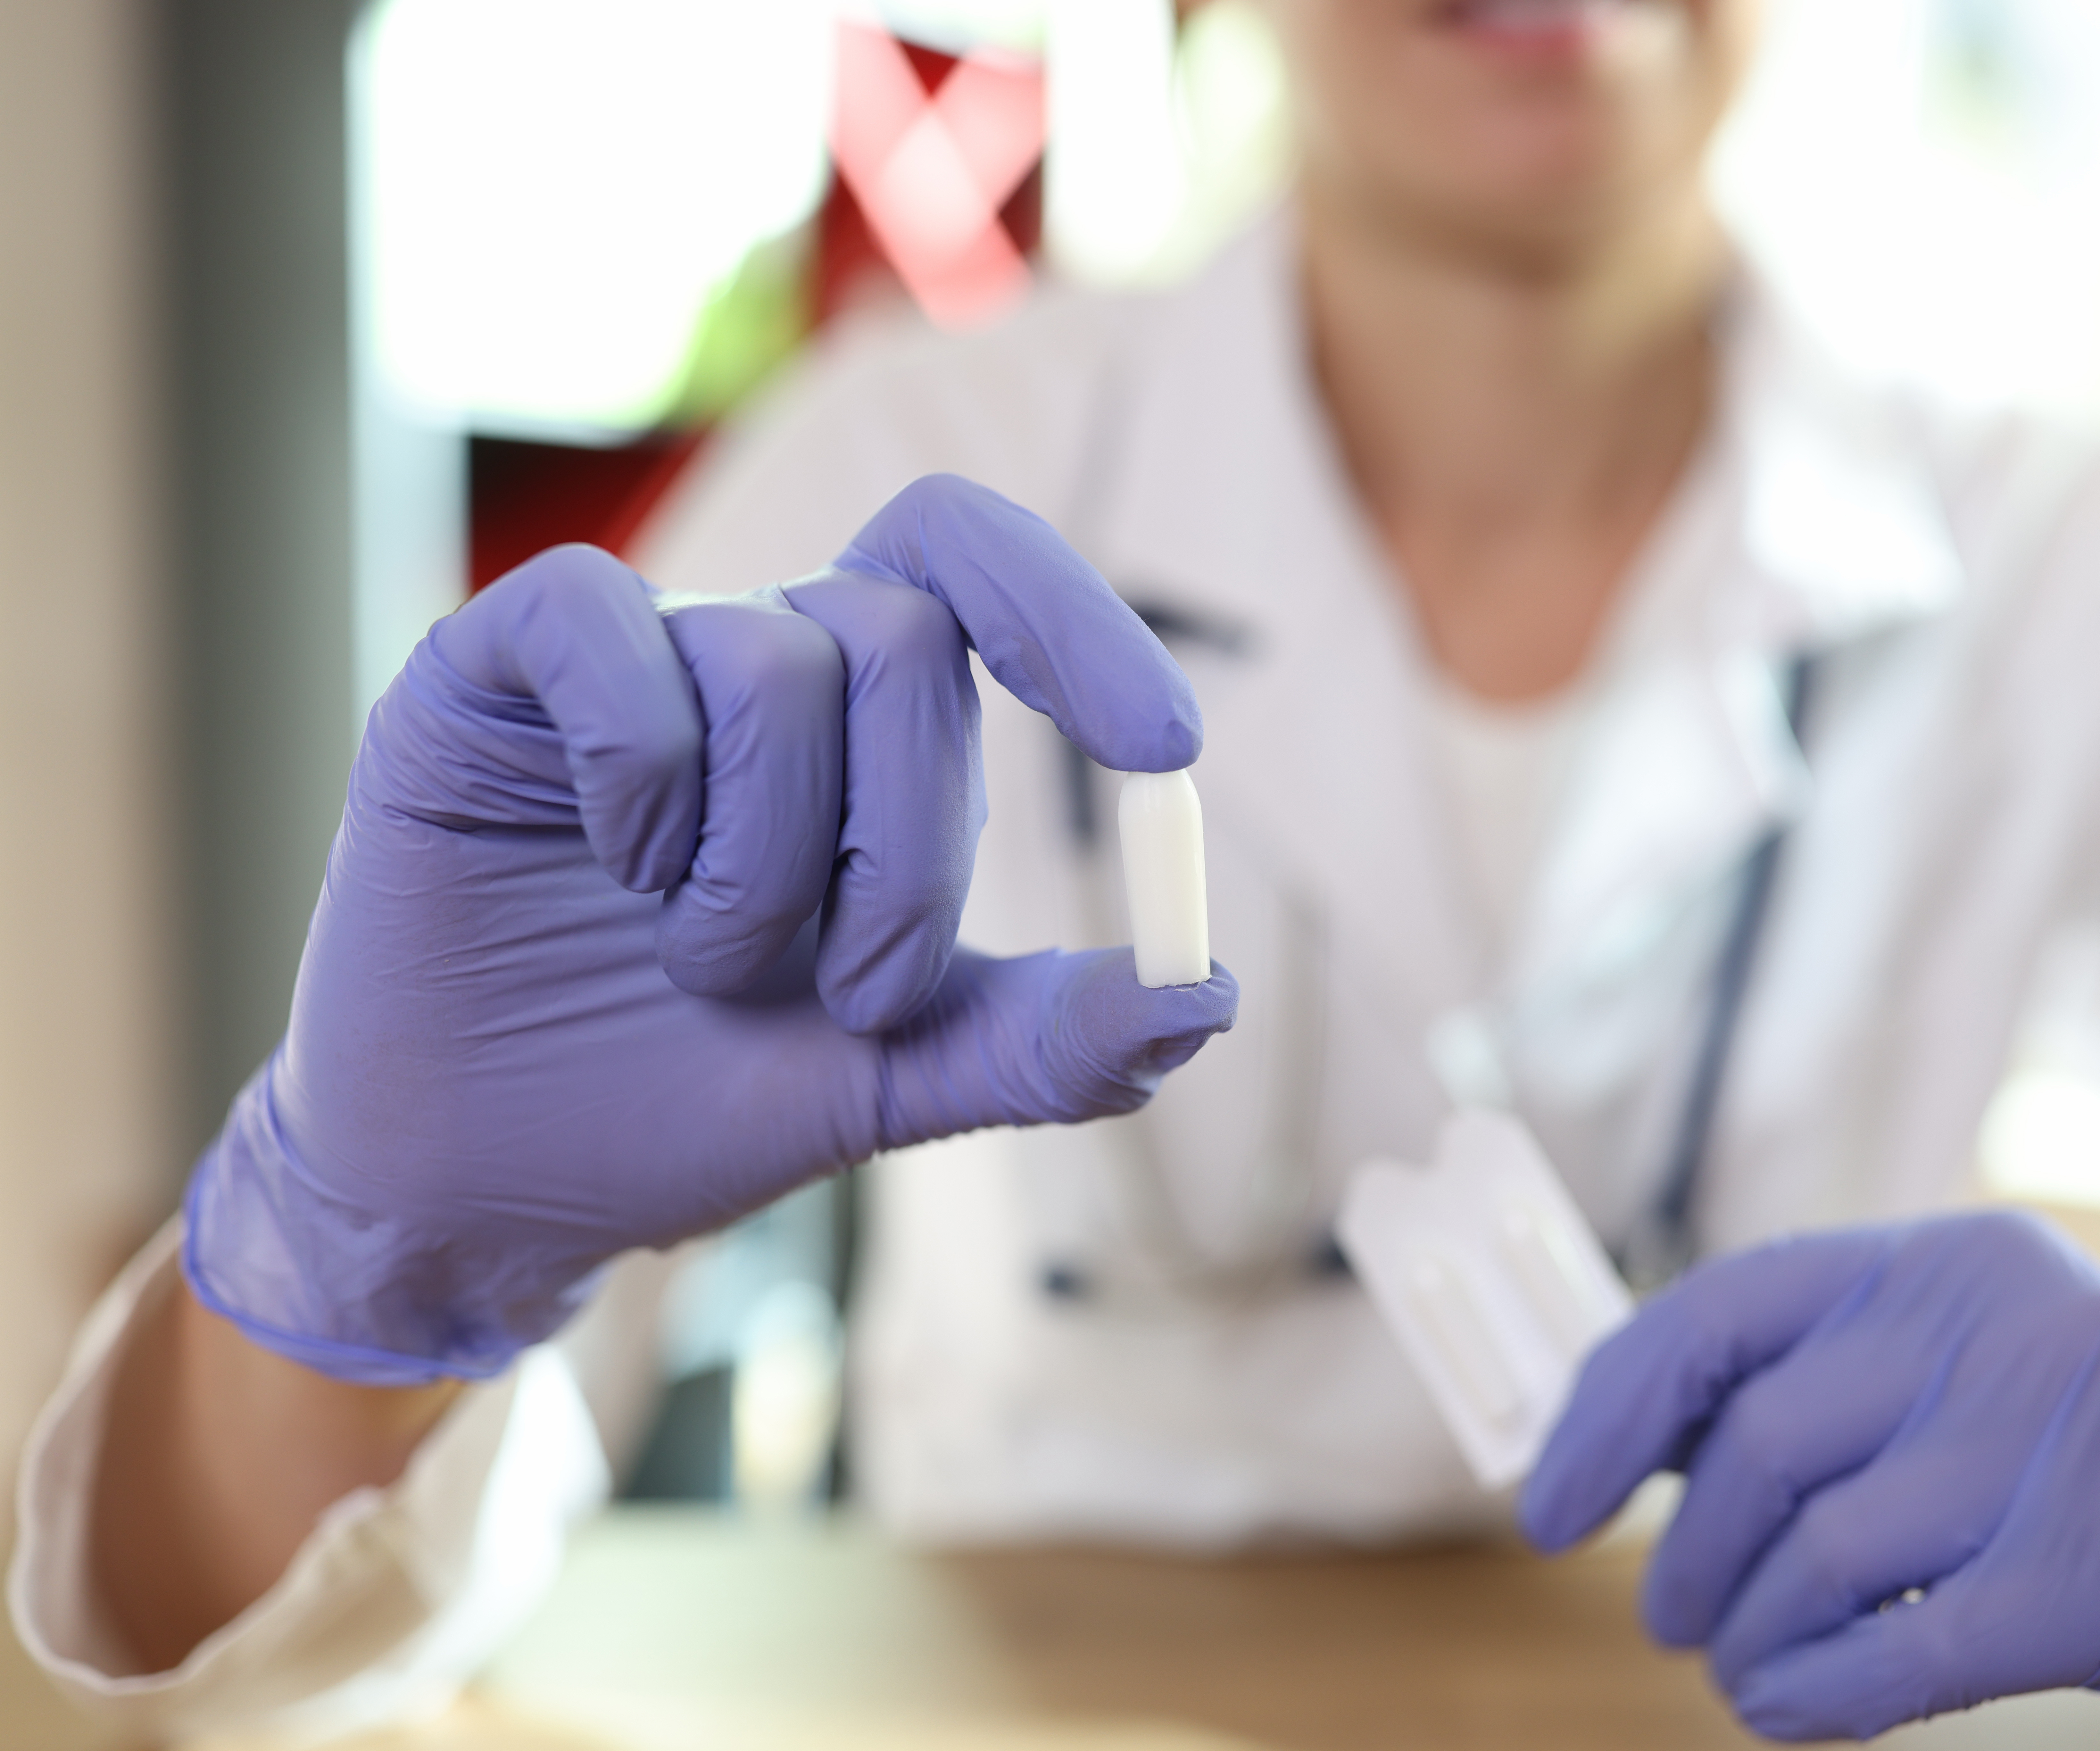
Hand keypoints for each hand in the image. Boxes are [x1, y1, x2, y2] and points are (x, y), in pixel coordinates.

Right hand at [184, 475, 1238, 1385]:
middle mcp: (750, 659)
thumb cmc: (690, 1101)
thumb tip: (1210, 998)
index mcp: (856, 725)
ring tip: (701, 963)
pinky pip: (607, 631)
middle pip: (902, 638)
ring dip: (765, 861)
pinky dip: (644, 771)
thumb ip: (1048, 1038)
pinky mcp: (489, 670)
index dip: (1082, 622)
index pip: (982, 572)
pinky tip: (617, 861)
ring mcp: (621, 657)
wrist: (498, 1180)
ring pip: (772, 662)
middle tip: (852, 988)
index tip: (1168, 749)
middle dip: (908, 847)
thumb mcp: (896, 1077)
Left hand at [1521, 1210, 2099, 1747]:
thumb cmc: (2059, 1469)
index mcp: (1949, 1259)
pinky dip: (1814, 1692)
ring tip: (1736, 1667)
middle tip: (1670, 1616)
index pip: (1726, 1307)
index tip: (1546, 1504)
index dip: (1613, 1408)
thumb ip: (1792, 1392)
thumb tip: (1594, 1439)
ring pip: (1822, 1552)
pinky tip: (1781, 1710)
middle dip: (1690, 1550)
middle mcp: (2012, 1323)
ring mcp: (2071, 1445)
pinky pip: (1904, 1648)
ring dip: (1747, 1632)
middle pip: (1765, 1442)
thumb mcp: (1939, 1384)